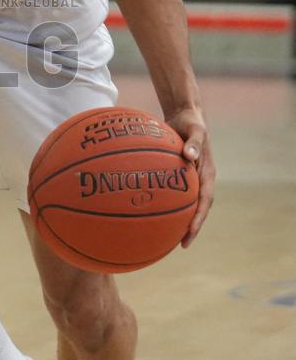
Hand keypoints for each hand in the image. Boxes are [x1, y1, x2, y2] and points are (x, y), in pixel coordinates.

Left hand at [165, 107, 214, 247]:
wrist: (186, 115)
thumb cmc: (191, 122)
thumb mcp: (195, 130)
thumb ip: (193, 142)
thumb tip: (190, 156)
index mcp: (207, 173)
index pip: (205, 201)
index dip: (198, 218)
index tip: (190, 231)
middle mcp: (201, 179)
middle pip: (198, 208)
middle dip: (192, 227)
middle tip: (181, 244)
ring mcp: (192, 178)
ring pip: (187, 204)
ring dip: (181, 220)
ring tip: (168, 237)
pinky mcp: (181, 175)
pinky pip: (176, 194)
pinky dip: (168, 204)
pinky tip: (152, 212)